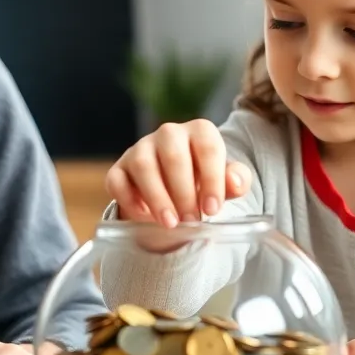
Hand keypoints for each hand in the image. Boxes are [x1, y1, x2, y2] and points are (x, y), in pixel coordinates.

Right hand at [105, 120, 251, 226]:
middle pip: (174, 156)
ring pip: (143, 165)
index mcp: (199, 131)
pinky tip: (145, 216)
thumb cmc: (203, 181)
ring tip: (170, 223)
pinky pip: (117, 180)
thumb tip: (235, 183)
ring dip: (157, 197)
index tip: (212, 210)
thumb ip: (236, 180)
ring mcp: (141, 148)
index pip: (208, 147)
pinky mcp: (120, 167)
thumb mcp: (225, 181)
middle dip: (183, 192)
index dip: (212, 179)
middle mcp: (168, 134)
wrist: (174, 188)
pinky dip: (129, 200)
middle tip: (191, 220)